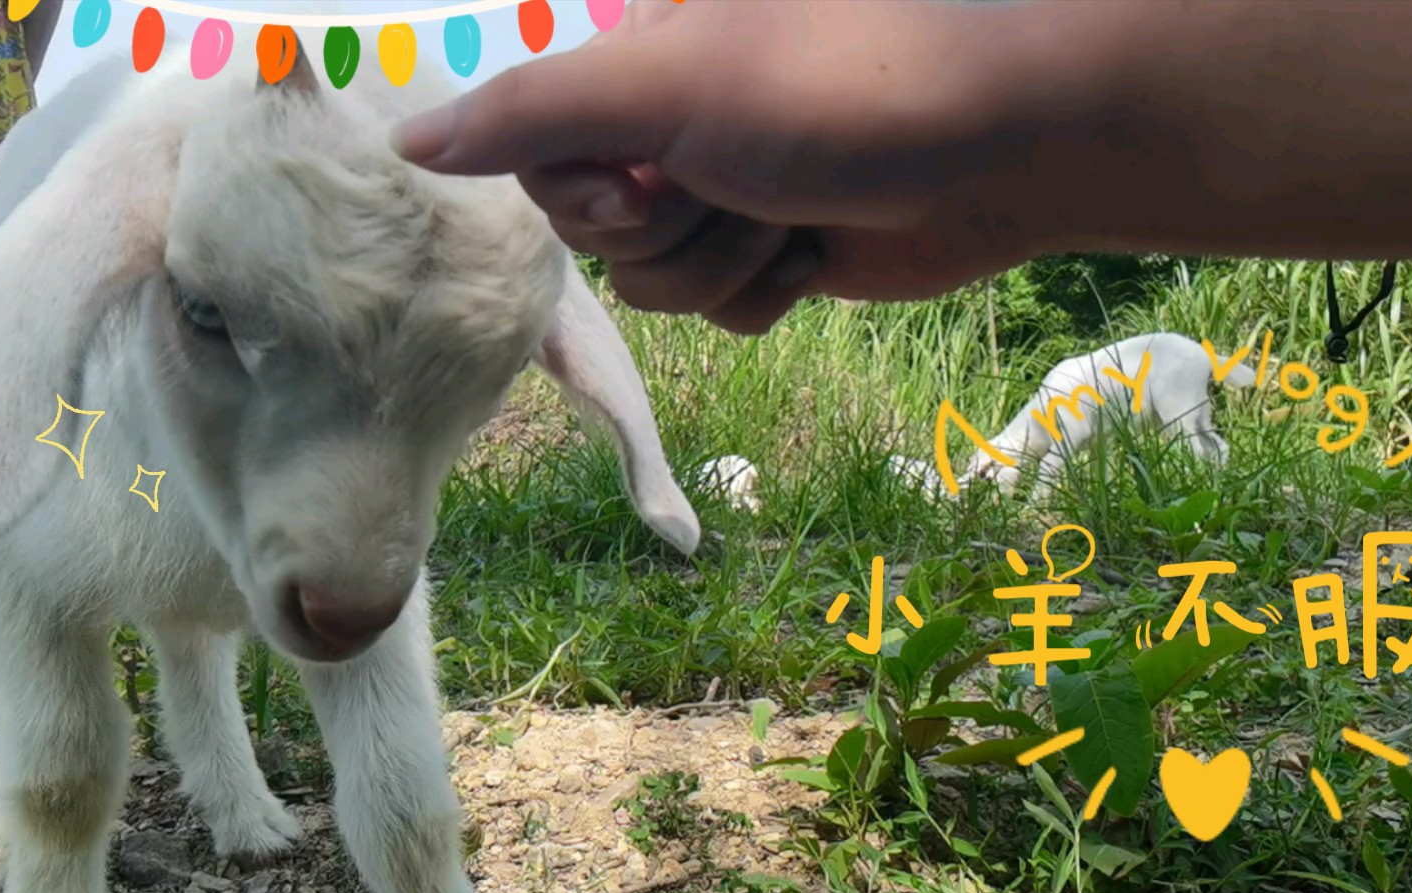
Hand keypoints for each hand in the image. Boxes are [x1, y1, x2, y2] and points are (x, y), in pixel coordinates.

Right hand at [392, 0, 1045, 333]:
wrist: (1001, 154)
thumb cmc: (842, 92)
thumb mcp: (670, 84)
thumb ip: (535, 111)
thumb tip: (411, 142)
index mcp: (638, 60)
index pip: (537, 157)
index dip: (587, 195)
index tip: (650, 179)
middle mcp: (672, 123)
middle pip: (596, 234)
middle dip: (672, 232)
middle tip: (741, 185)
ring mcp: (727, 189)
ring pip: (658, 285)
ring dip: (726, 265)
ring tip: (793, 215)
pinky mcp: (776, 251)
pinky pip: (722, 311)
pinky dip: (768, 293)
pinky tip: (820, 252)